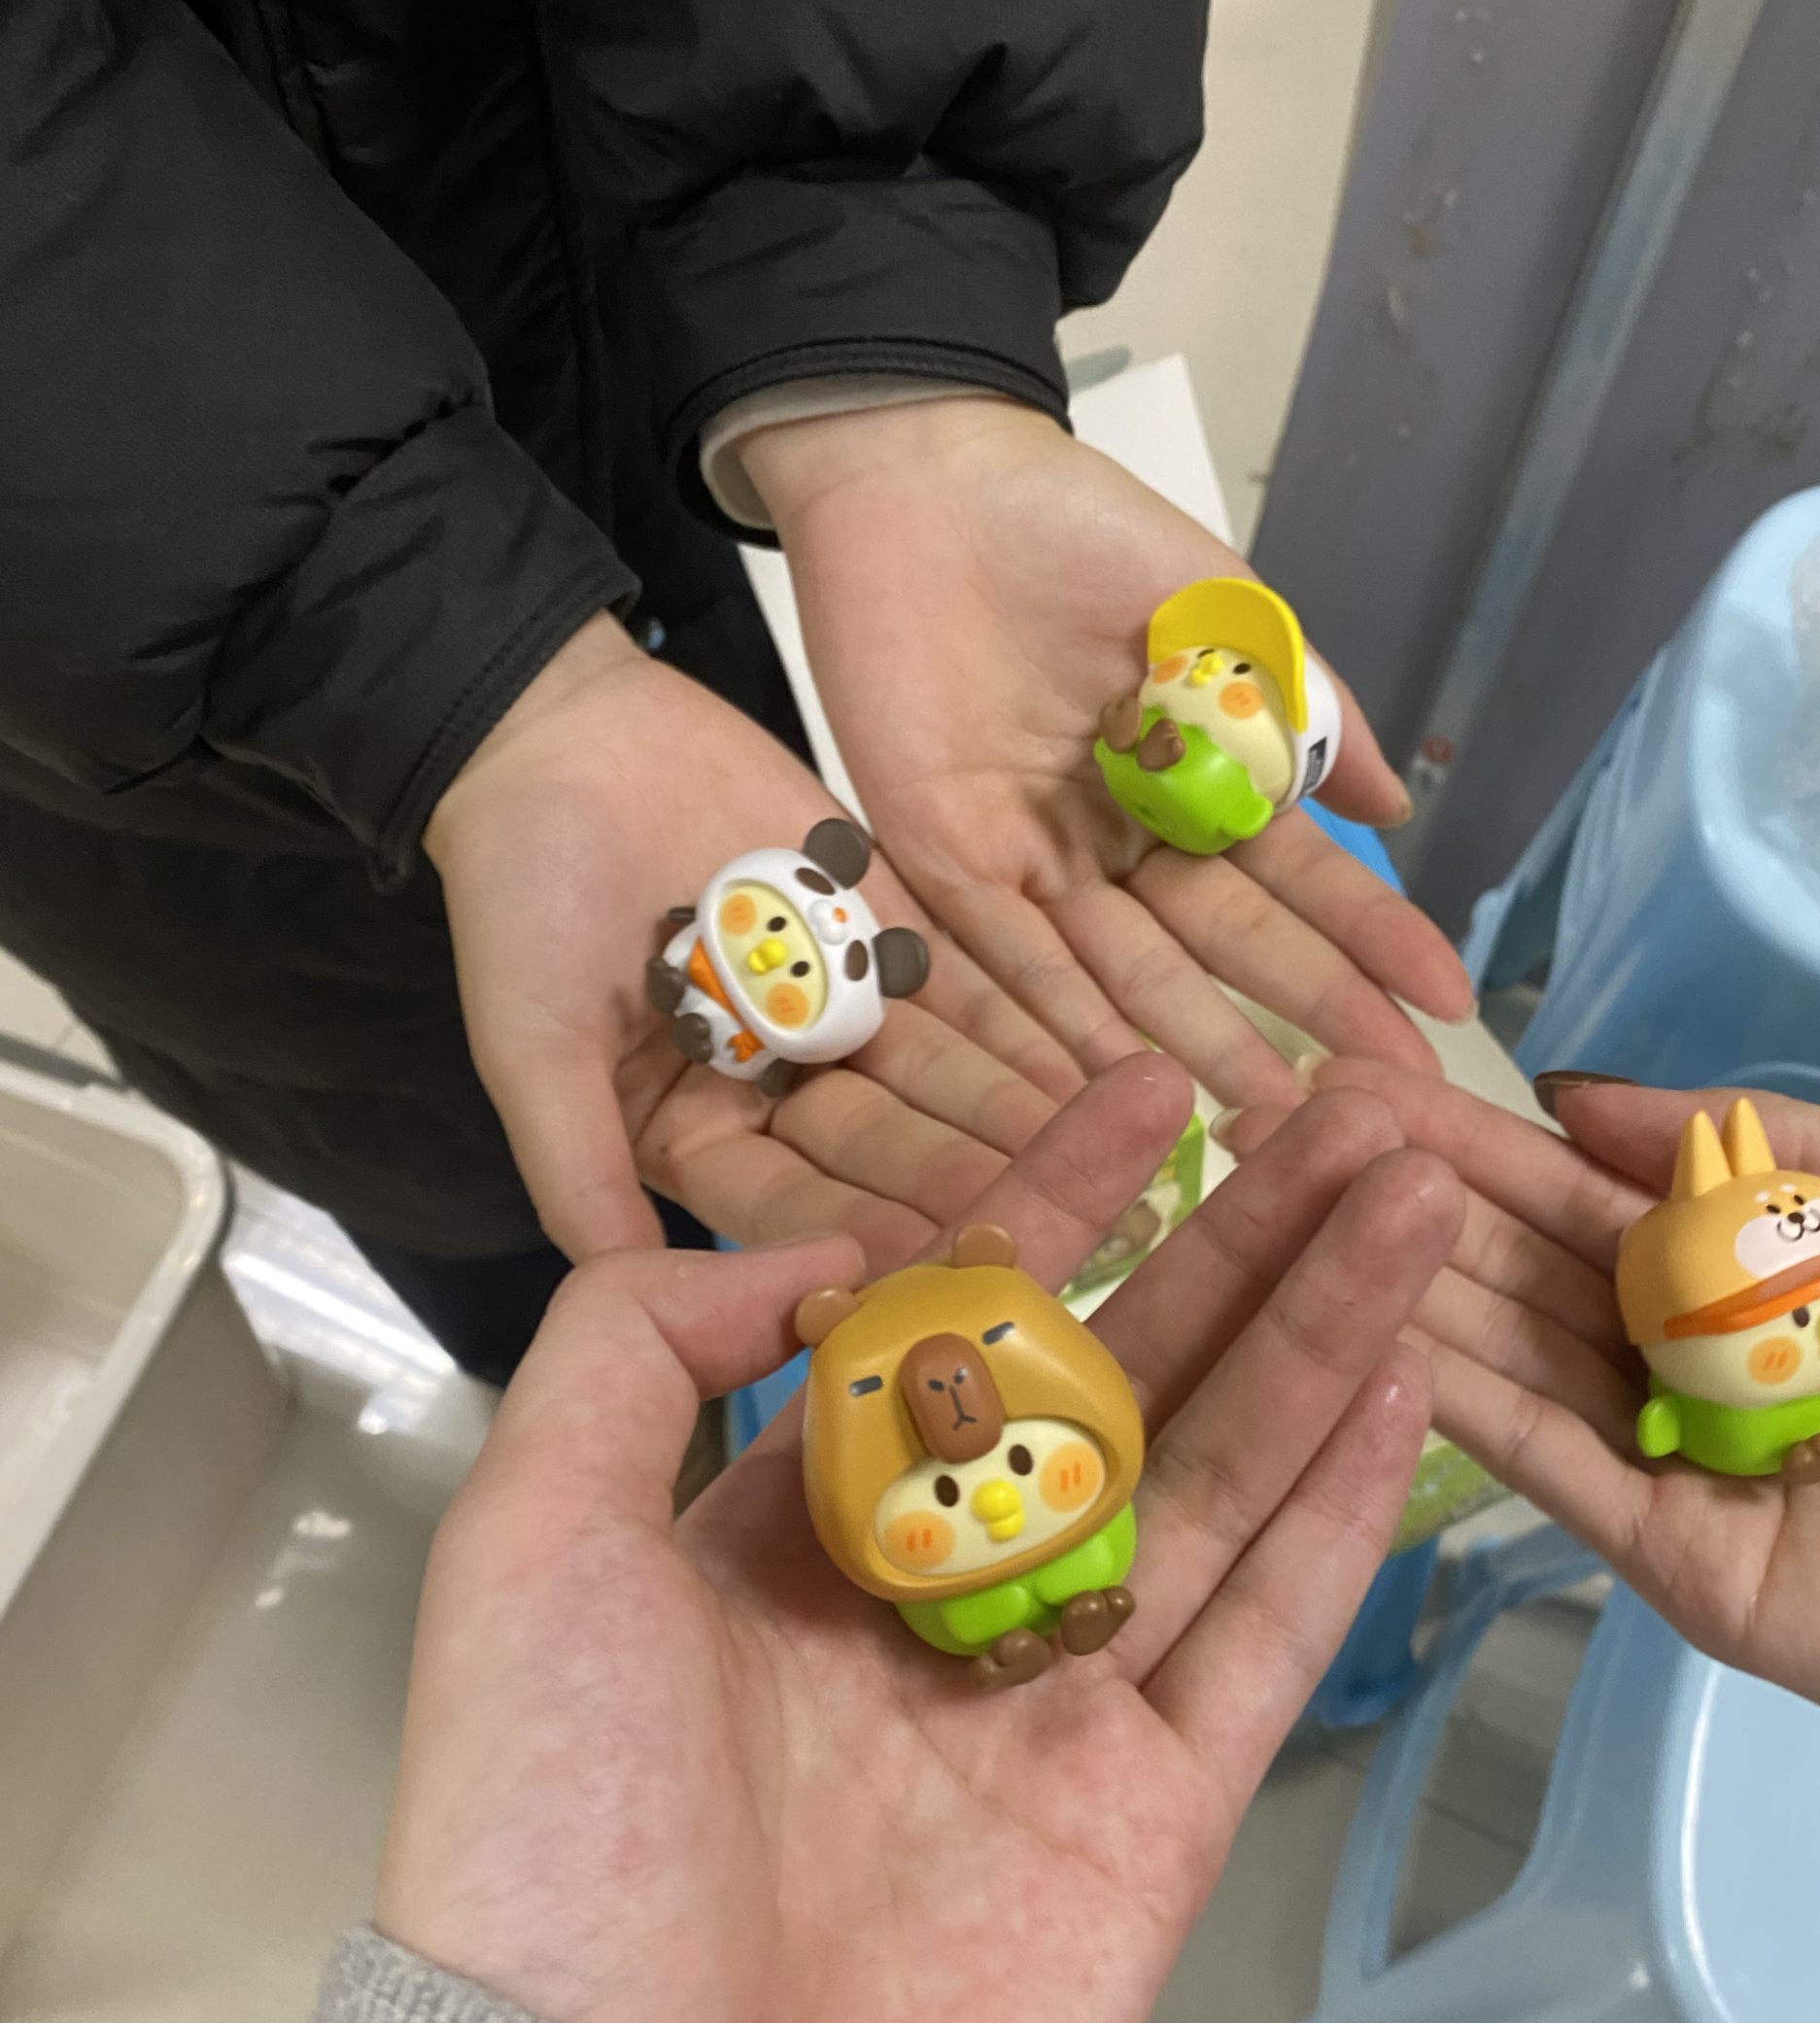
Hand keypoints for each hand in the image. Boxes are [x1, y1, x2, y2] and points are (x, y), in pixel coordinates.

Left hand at [375, 1054, 1461, 2022]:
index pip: (957, 1322)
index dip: (1060, 1197)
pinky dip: (1342, 1509)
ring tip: (1415, 1195)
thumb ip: (637, 1351)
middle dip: (1236, 1241)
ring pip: (1224, 1480)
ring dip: (1321, 1332)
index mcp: (803, 1530)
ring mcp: (1062, 1705)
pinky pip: (1267, 1632)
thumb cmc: (558, 1832)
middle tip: (1351, 1112)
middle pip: (1124, 1380)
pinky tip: (1399, 1377)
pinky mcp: (1156, 1816)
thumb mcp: (532, 1537)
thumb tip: (820, 1256)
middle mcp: (947, 1598)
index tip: (1152, 1090)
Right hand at [424, 612, 1083, 1267]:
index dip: (857, 1237)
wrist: (562, 732)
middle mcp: (780, 1100)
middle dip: (962, 1180)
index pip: (786, 1210)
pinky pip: (965, 987)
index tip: (930, 1266)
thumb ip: (575, 1166)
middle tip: (1055, 1215)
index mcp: (695, 1142)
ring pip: (937, 1078)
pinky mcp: (887, 936)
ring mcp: (841, 1018)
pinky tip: (1093, 1056)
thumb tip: (615, 1290)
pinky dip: (1024, 1020)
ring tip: (1098, 1146)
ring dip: (1013, 1112)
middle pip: (880, 1153)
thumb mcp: (528, 1041)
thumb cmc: (519, 893)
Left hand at [741, 399, 1472, 1112]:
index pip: (1296, 880)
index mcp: (1193, 777)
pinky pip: (1010, 965)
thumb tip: (1401, 803)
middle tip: (1377, 1110)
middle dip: (1302, 1023)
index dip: (1369, 942)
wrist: (920, 481)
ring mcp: (1035, 863)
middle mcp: (1121, 842)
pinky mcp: (944, 868)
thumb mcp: (1219, 608)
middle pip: (1221, 950)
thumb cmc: (1074, 527)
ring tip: (1270, 1128)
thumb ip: (1304, 711)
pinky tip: (1121, 1092)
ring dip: (1193, 1052)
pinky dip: (1060, 1030)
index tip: (1446, 1010)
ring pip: (1124, 978)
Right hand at [1277, 1061, 1819, 1757]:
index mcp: (1747, 1286)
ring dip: (1405, 1285)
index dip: (1482, 1145)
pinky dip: (1459, 1403)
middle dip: (1410, 1199)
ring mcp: (1675, 1475)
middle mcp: (1688, 1375)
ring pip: (1517, 1366)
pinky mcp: (1675, 1565)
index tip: (1367, 1082)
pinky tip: (1368, 1331)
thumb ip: (1775, 1142)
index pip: (1587, 1205)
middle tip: (1286, 1125)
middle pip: (1528, 1278)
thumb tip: (1582, 1098)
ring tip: (1296, 1205)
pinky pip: (1556, 1472)